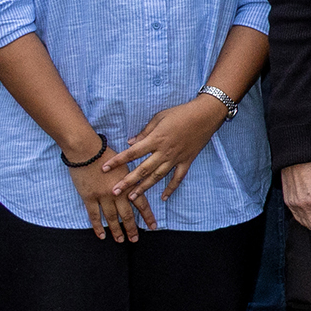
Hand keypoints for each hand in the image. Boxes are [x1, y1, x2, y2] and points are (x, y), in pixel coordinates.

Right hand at [72, 156, 154, 240]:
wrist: (86, 150)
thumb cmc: (105, 152)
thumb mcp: (124, 162)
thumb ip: (131, 175)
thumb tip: (138, 182)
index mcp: (128, 184)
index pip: (141, 203)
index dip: (147, 216)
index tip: (153, 226)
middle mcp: (117, 193)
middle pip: (127, 215)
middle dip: (132, 228)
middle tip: (135, 239)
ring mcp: (102, 196)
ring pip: (111, 218)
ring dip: (117, 230)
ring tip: (121, 240)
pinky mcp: (88, 197)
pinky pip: (94, 215)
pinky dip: (98, 227)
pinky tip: (102, 235)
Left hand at [109, 97, 228, 206]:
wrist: (205, 115)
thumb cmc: (181, 113)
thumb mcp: (159, 117)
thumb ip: (144, 132)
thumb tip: (131, 142)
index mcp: (155, 139)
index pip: (132, 153)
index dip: (118, 161)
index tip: (105, 168)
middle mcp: (164, 152)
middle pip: (142, 170)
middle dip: (127, 182)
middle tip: (115, 191)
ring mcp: (175, 158)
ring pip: (157, 177)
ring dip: (144, 188)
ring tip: (132, 198)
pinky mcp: (186, 161)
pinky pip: (177, 178)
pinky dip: (171, 188)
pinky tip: (163, 197)